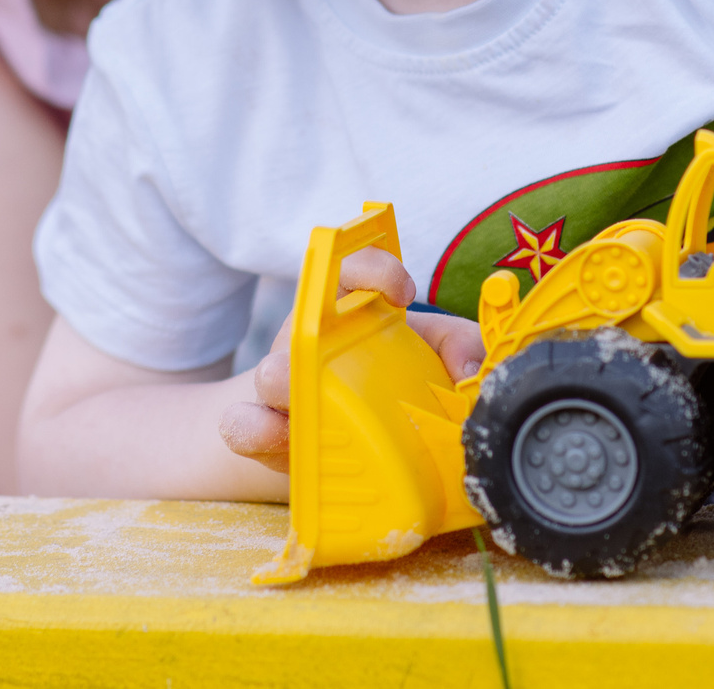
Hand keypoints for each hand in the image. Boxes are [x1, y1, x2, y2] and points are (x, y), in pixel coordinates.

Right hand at [217, 248, 485, 469]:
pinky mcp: (264, 430)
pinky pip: (242, 423)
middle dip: (307, 334)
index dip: (374, 269)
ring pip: (270, 375)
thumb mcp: (429, 357)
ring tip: (293, 398)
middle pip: (300, 324)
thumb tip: (472, 370)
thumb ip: (460, 348)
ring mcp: (283, 387)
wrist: (341, 445)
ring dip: (281, 384)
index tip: (403, 295)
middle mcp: (310, 342)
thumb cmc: (388, 387)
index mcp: (349, 315)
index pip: (350, 268)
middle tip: (325, 351)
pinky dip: (251, 427)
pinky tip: (265, 430)